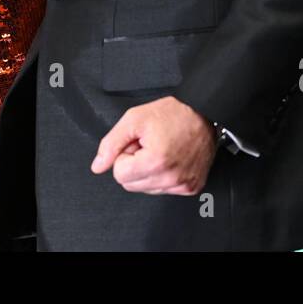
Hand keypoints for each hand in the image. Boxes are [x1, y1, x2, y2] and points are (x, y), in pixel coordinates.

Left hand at [90, 96, 218, 194]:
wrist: (204, 114)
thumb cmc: (174, 114)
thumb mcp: (135, 119)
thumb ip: (111, 144)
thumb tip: (98, 166)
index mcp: (155, 161)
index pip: (119, 174)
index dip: (124, 155)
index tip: (137, 143)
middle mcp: (171, 178)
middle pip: (130, 185)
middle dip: (134, 164)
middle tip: (148, 145)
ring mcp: (182, 185)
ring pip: (146, 188)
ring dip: (148, 171)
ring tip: (160, 150)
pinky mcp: (190, 187)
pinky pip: (163, 189)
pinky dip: (162, 175)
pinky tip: (170, 158)